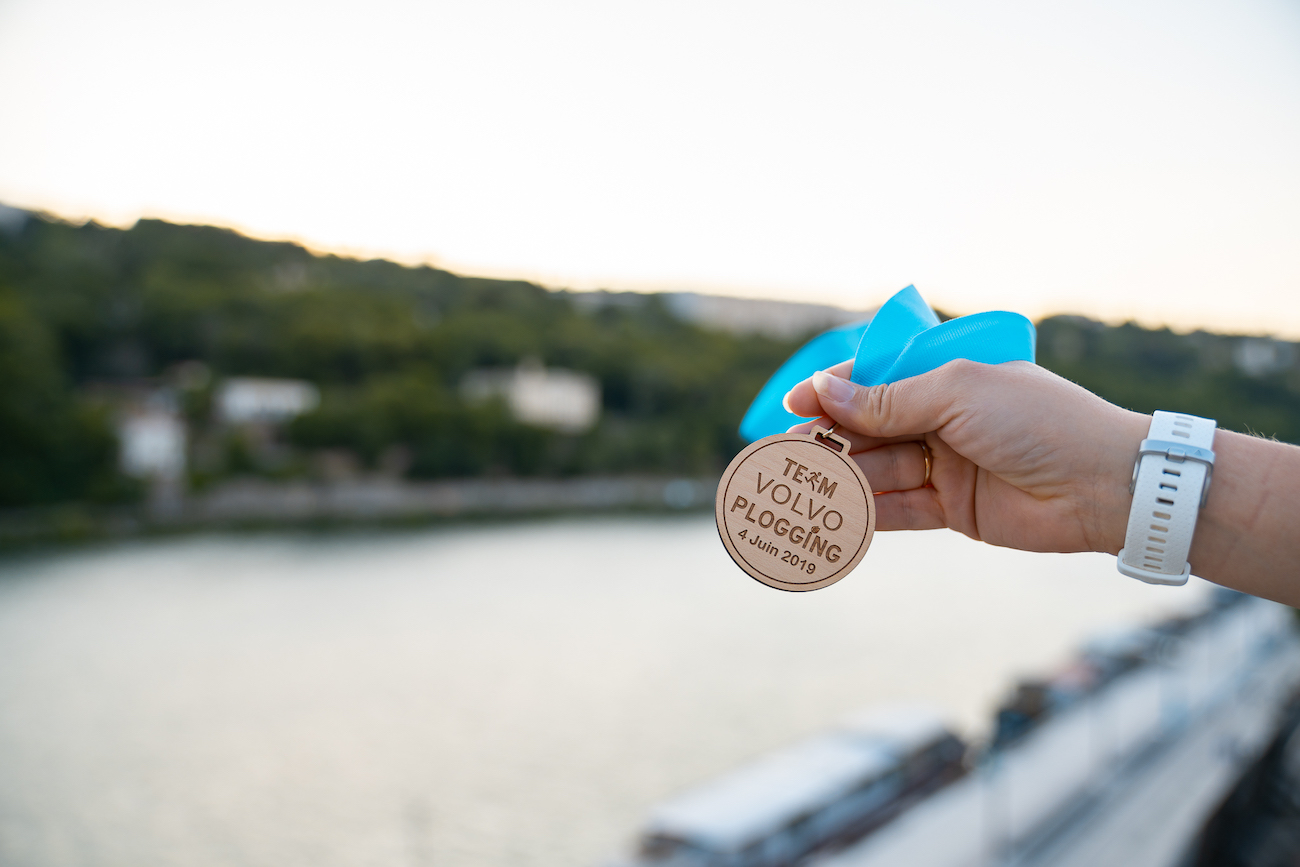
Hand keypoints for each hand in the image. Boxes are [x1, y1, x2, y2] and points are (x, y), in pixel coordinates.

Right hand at [782, 359, 1148, 554]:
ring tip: (799, 485)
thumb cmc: (1039, 421)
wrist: (1102, 485)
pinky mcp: (952, 509)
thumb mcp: (958, 393)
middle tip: (786, 452)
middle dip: (829, 439)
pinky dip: (865, 512)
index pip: (875, 380)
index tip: (793, 404)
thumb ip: (888, 399)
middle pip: (868, 428)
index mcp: (946, 377)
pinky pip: (897, 508)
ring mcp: (945, 464)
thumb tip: (824, 390)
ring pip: (877, 469)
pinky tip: (832, 513)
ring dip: (839, 478)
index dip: (832, 391)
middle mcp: (942, 419)